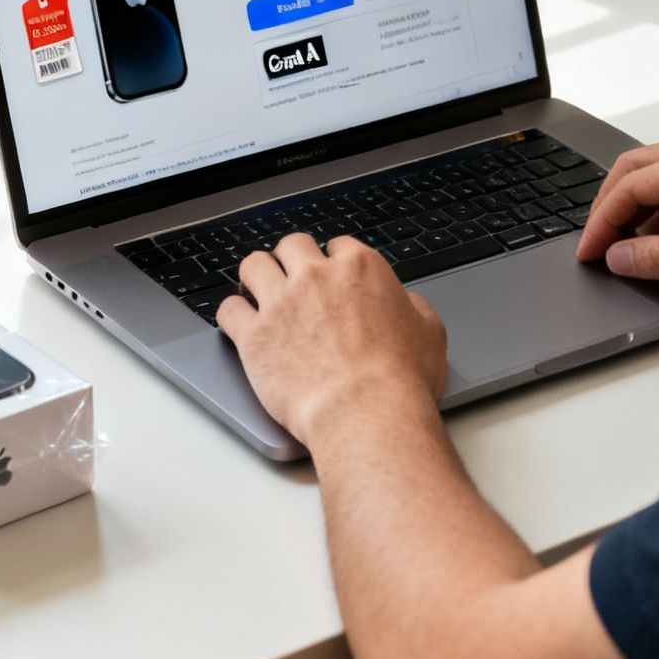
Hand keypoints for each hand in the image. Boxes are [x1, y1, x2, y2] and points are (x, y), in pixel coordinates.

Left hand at [218, 232, 448, 446]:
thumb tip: (408, 304)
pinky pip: (228, 309)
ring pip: (253, 265)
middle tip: (293, 278)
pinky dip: (232, 313)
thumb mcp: (429, 332)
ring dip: (256, 276)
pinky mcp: (254, 336)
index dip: (334, 261)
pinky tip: (239, 322)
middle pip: (291, 245)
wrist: (366, 412)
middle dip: (292, 260)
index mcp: (359, 268)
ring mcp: (281, 303)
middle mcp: (316, 277)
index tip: (331, 276)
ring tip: (259, 290)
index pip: (338, 246)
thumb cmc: (400, 378)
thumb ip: (414, 307)